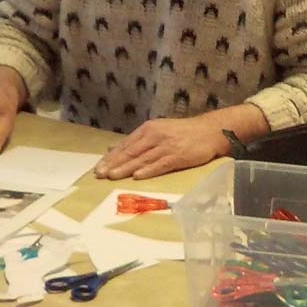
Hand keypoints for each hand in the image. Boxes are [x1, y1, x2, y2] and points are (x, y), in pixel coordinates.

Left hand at [96, 114, 231, 179]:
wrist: (209, 131)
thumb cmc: (182, 133)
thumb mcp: (157, 131)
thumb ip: (136, 141)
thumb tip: (112, 149)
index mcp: (148, 129)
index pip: (125, 144)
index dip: (111, 157)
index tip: (98, 167)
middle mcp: (155, 136)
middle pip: (131, 151)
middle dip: (114, 163)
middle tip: (100, 174)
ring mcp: (166, 146)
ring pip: (142, 158)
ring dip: (126, 168)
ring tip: (113, 176)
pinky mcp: (178, 156)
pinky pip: (160, 164)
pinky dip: (148, 170)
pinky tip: (138, 176)